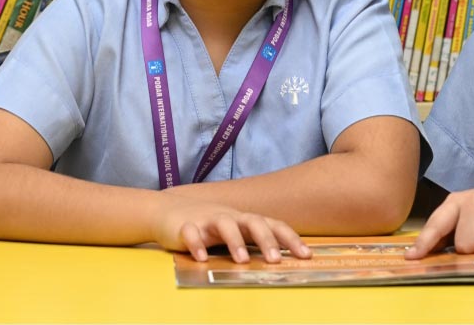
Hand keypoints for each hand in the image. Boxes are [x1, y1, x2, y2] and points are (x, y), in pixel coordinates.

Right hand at [152, 195, 311, 262]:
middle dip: (266, 240)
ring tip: (242, 261)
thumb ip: (252, 242)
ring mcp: (207, 219)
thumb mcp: (233, 231)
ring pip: (224, 224)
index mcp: (244, 219)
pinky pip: (191, 233)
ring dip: (235, 242)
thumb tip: (281, 259)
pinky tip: (201, 259)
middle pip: (252, 222)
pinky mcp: (185, 225)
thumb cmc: (207, 225)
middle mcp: (230, 216)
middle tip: (276, 261)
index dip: (290, 239)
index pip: (273, 225)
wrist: (167, 211)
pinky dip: (196, 245)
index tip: (306, 255)